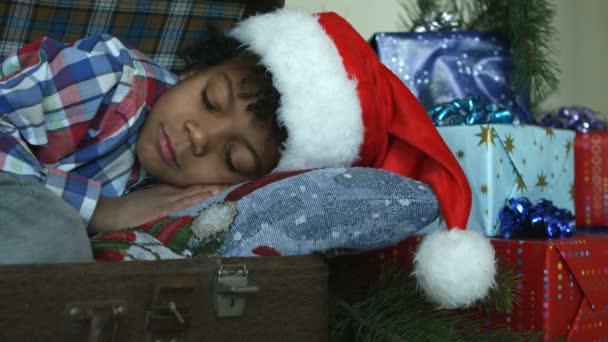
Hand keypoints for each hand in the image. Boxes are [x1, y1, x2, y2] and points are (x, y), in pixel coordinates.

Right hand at [88, 184, 227, 233]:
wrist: (111, 212)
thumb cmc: (125, 210)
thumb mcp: (145, 202)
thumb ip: (158, 200)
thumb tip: (171, 203)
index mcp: (162, 192)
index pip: (186, 188)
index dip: (202, 186)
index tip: (217, 184)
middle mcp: (165, 192)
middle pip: (191, 188)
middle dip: (209, 186)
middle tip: (228, 182)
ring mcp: (164, 199)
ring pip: (190, 193)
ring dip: (206, 190)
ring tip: (222, 187)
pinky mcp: (161, 207)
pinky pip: (182, 201)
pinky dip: (195, 197)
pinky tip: (205, 194)